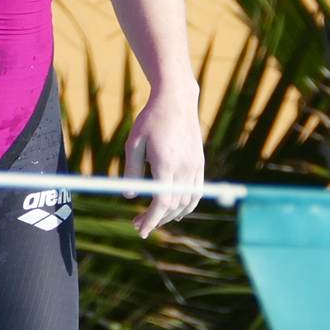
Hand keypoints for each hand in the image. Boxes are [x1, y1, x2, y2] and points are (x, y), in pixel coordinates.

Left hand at [124, 88, 204, 237]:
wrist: (177, 99)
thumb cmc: (151, 119)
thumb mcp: (133, 143)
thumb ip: (131, 171)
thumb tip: (130, 196)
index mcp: (166, 163)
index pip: (162, 202)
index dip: (152, 219)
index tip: (141, 229)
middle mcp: (184, 168)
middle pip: (174, 206)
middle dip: (156, 219)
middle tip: (137, 224)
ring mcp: (195, 166)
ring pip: (187, 202)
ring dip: (170, 215)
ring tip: (153, 218)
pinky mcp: (200, 163)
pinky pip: (196, 192)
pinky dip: (187, 205)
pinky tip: (175, 211)